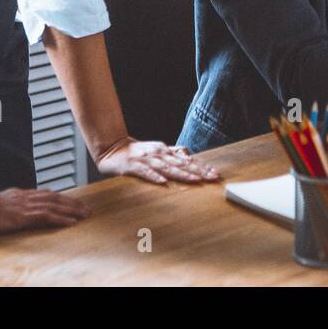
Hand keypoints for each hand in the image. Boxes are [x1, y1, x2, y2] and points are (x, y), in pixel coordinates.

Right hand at [0, 187, 88, 233]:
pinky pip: (46, 216)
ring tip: (85, 214)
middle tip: (86, 208)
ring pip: (54, 205)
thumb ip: (10, 203)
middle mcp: (24, 197)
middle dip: (72, 202)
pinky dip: (61, 218)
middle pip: (54, 197)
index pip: (46, 193)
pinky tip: (71, 221)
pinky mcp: (21, 216)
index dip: (61, 198)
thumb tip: (17, 207)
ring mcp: (24, 205)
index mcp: (18, 194)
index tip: (72, 202)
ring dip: (72, 209)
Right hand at [95, 137, 219, 184]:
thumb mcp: (158, 151)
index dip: (201, 167)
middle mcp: (159, 154)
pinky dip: (154, 176)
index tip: (215, 173)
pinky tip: (163, 182)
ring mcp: (146, 159)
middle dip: (198, 171)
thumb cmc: (137, 152)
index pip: (187, 160)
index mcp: (165, 151)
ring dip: (181, 173)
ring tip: (195, 180)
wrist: (112, 147)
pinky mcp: (133, 166)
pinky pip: (145, 172)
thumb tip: (190, 156)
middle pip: (181, 164)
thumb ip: (173, 154)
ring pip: (167, 167)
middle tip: (212, 177)